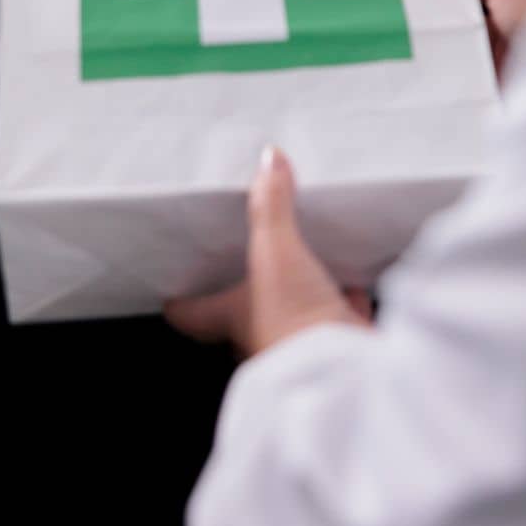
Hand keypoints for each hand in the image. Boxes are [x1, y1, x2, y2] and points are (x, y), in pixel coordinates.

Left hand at [164, 147, 371, 357]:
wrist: (342, 368)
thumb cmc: (293, 314)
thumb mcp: (276, 250)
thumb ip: (272, 205)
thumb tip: (269, 158)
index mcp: (234, 317)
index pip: (194, 314)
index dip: (181, 304)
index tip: (169, 296)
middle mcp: (261, 334)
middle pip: (245, 314)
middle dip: (248, 292)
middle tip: (249, 263)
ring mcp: (301, 342)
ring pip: (295, 313)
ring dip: (301, 290)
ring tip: (309, 259)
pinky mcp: (339, 342)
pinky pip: (340, 315)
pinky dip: (347, 297)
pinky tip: (356, 279)